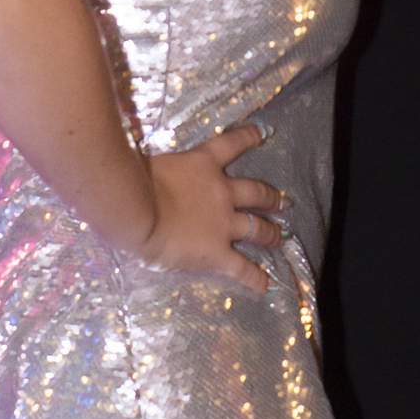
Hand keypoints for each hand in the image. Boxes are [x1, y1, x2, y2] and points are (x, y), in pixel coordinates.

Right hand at [139, 125, 284, 293]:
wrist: (137, 211)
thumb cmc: (134, 183)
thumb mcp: (152, 165)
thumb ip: (161, 170)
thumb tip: (147, 173)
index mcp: (203, 164)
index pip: (232, 144)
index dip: (249, 137)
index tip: (263, 133)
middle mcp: (221, 192)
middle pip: (255, 192)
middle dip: (271, 197)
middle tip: (284, 202)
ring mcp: (223, 224)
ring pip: (256, 228)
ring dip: (271, 234)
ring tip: (281, 238)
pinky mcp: (217, 253)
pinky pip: (241, 268)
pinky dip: (255, 278)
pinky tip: (266, 285)